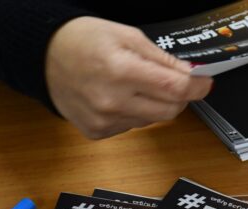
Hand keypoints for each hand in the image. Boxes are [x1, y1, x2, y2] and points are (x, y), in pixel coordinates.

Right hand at [45, 17, 212, 138]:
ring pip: (152, 121)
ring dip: (154, 105)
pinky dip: (134, 114)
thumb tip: (191, 75)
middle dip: (179, 97)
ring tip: (134, 85)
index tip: (204, 83)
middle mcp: (112, 100)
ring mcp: (104, 120)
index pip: (175, 88)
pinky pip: (132, 127)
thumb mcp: (127, 36)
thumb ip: (162, 59)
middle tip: (172, 82)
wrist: (42, 57)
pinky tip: (118, 97)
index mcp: (121, 70)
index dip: (197, 87)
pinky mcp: (97, 132)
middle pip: (170, 111)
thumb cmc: (82, 41)